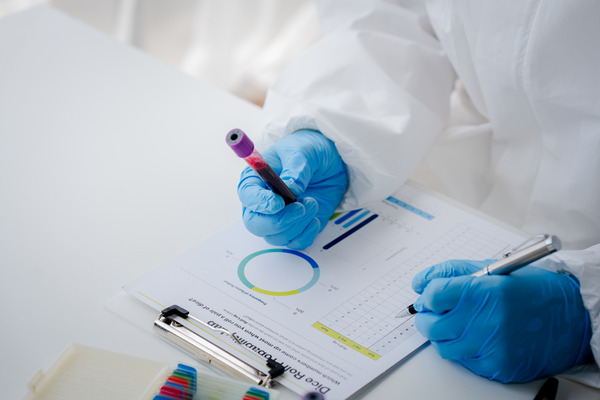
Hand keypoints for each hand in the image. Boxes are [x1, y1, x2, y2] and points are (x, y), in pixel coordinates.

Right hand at [238, 130, 347, 248]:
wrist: (331, 161)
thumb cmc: (308, 151)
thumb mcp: (303, 152)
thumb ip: (296, 170)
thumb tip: (292, 190)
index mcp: (256, 180)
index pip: (248, 196)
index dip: (260, 203)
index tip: (278, 203)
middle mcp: (263, 202)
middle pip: (256, 225)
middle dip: (278, 222)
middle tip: (300, 208)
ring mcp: (279, 217)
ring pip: (277, 236)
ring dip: (298, 224)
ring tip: (312, 202)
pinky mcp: (296, 227)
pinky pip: (295, 242)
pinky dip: (306, 234)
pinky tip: (315, 217)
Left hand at [411, 259, 592, 382]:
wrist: (573, 319)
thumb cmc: (535, 290)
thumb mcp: (494, 269)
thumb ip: (453, 272)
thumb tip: (421, 282)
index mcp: (485, 291)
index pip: (434, 296)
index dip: (428, 295)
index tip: (431, 295)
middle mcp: (487, 321)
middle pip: (432, 325)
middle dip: (428, 317)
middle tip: (436, 312)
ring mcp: (491, 347)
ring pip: (444, 346)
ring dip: (444, 334)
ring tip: (459, 323)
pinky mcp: (497, 366)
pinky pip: (464, 361)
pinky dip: (464, 349)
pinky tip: (477, 337)